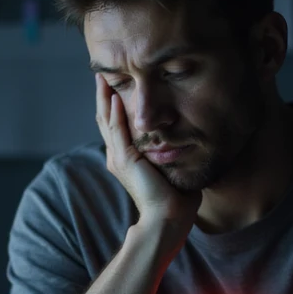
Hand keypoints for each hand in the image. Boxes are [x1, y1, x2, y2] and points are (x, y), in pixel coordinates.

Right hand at [95, 74, 201, 237]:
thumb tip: (190, 144)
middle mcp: (118, 157)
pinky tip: (112, 96)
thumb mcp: (173, 170)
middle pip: (106, 120)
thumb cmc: (176, 201)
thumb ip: (174, 155)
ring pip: (107, 121)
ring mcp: (119, 157)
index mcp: (128, 160)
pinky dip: (113, 112)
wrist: (168, 219)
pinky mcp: (124, 159)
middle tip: (101, 74)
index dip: (114, 107)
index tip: (116, 86)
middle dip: (104, 96)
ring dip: (104, 98)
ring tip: (102, 78)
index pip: (117, 127)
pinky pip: (116, 129)